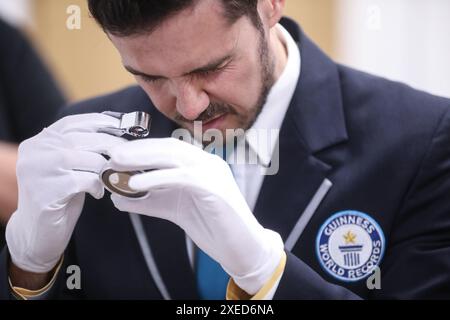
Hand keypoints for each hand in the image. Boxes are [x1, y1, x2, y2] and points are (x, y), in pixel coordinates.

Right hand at [6, 114, 124, 272]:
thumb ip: (82, 148)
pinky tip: (97, 193)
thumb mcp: (67, 167)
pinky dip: (98, 186)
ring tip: (110, 179)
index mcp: (39, 142)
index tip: (122, 127)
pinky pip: (86, 180)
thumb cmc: (59, 197)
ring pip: (88, 158)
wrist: (37, 233)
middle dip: (111, 146)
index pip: (72, 122)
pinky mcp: (47, 191)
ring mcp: (38, 170)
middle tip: (128, 156)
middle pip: (83, 139)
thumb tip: (116, 132)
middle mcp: (35, 152)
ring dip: (106, 169)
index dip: (100, 122)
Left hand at [107, 138, 283, 294]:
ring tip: (117, 163)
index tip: (116, 154)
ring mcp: (213, 172)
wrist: (242, 247)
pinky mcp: (215, 187)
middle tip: (111, 154)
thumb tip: (117, 198)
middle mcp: (208, 162)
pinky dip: (157, 178)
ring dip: (143, 158)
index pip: (167, 148)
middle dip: (137, 149)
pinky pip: (182, 177)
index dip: (140, 149)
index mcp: (200, 164)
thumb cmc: (211, 226)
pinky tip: (135, 184)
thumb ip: (149, 201)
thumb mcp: (174, 209)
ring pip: (174, 156)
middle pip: (168, 147)